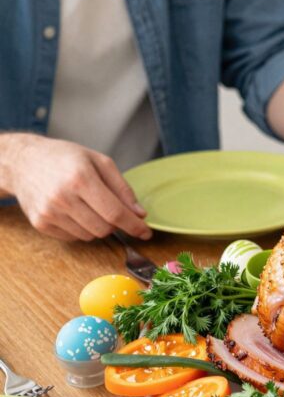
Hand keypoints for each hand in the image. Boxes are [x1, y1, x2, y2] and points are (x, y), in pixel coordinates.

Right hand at [0, 133, 150, 241]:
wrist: (23, 161)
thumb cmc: (65, 158)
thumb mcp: (99, 162)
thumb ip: (122, 189)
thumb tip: (140, 214)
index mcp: (81, 179)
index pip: (115, 213)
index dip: (134, 226)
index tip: (146, 233)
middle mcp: (63, 198)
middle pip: (105, 228)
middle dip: (116, 224)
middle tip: (112, 210)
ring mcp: (49, 213)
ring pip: (90, 236)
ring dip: (98, 226)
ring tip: (89, 205)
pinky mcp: (40, 223)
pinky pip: (74, 237)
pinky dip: (81, 229)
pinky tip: (74, 211)